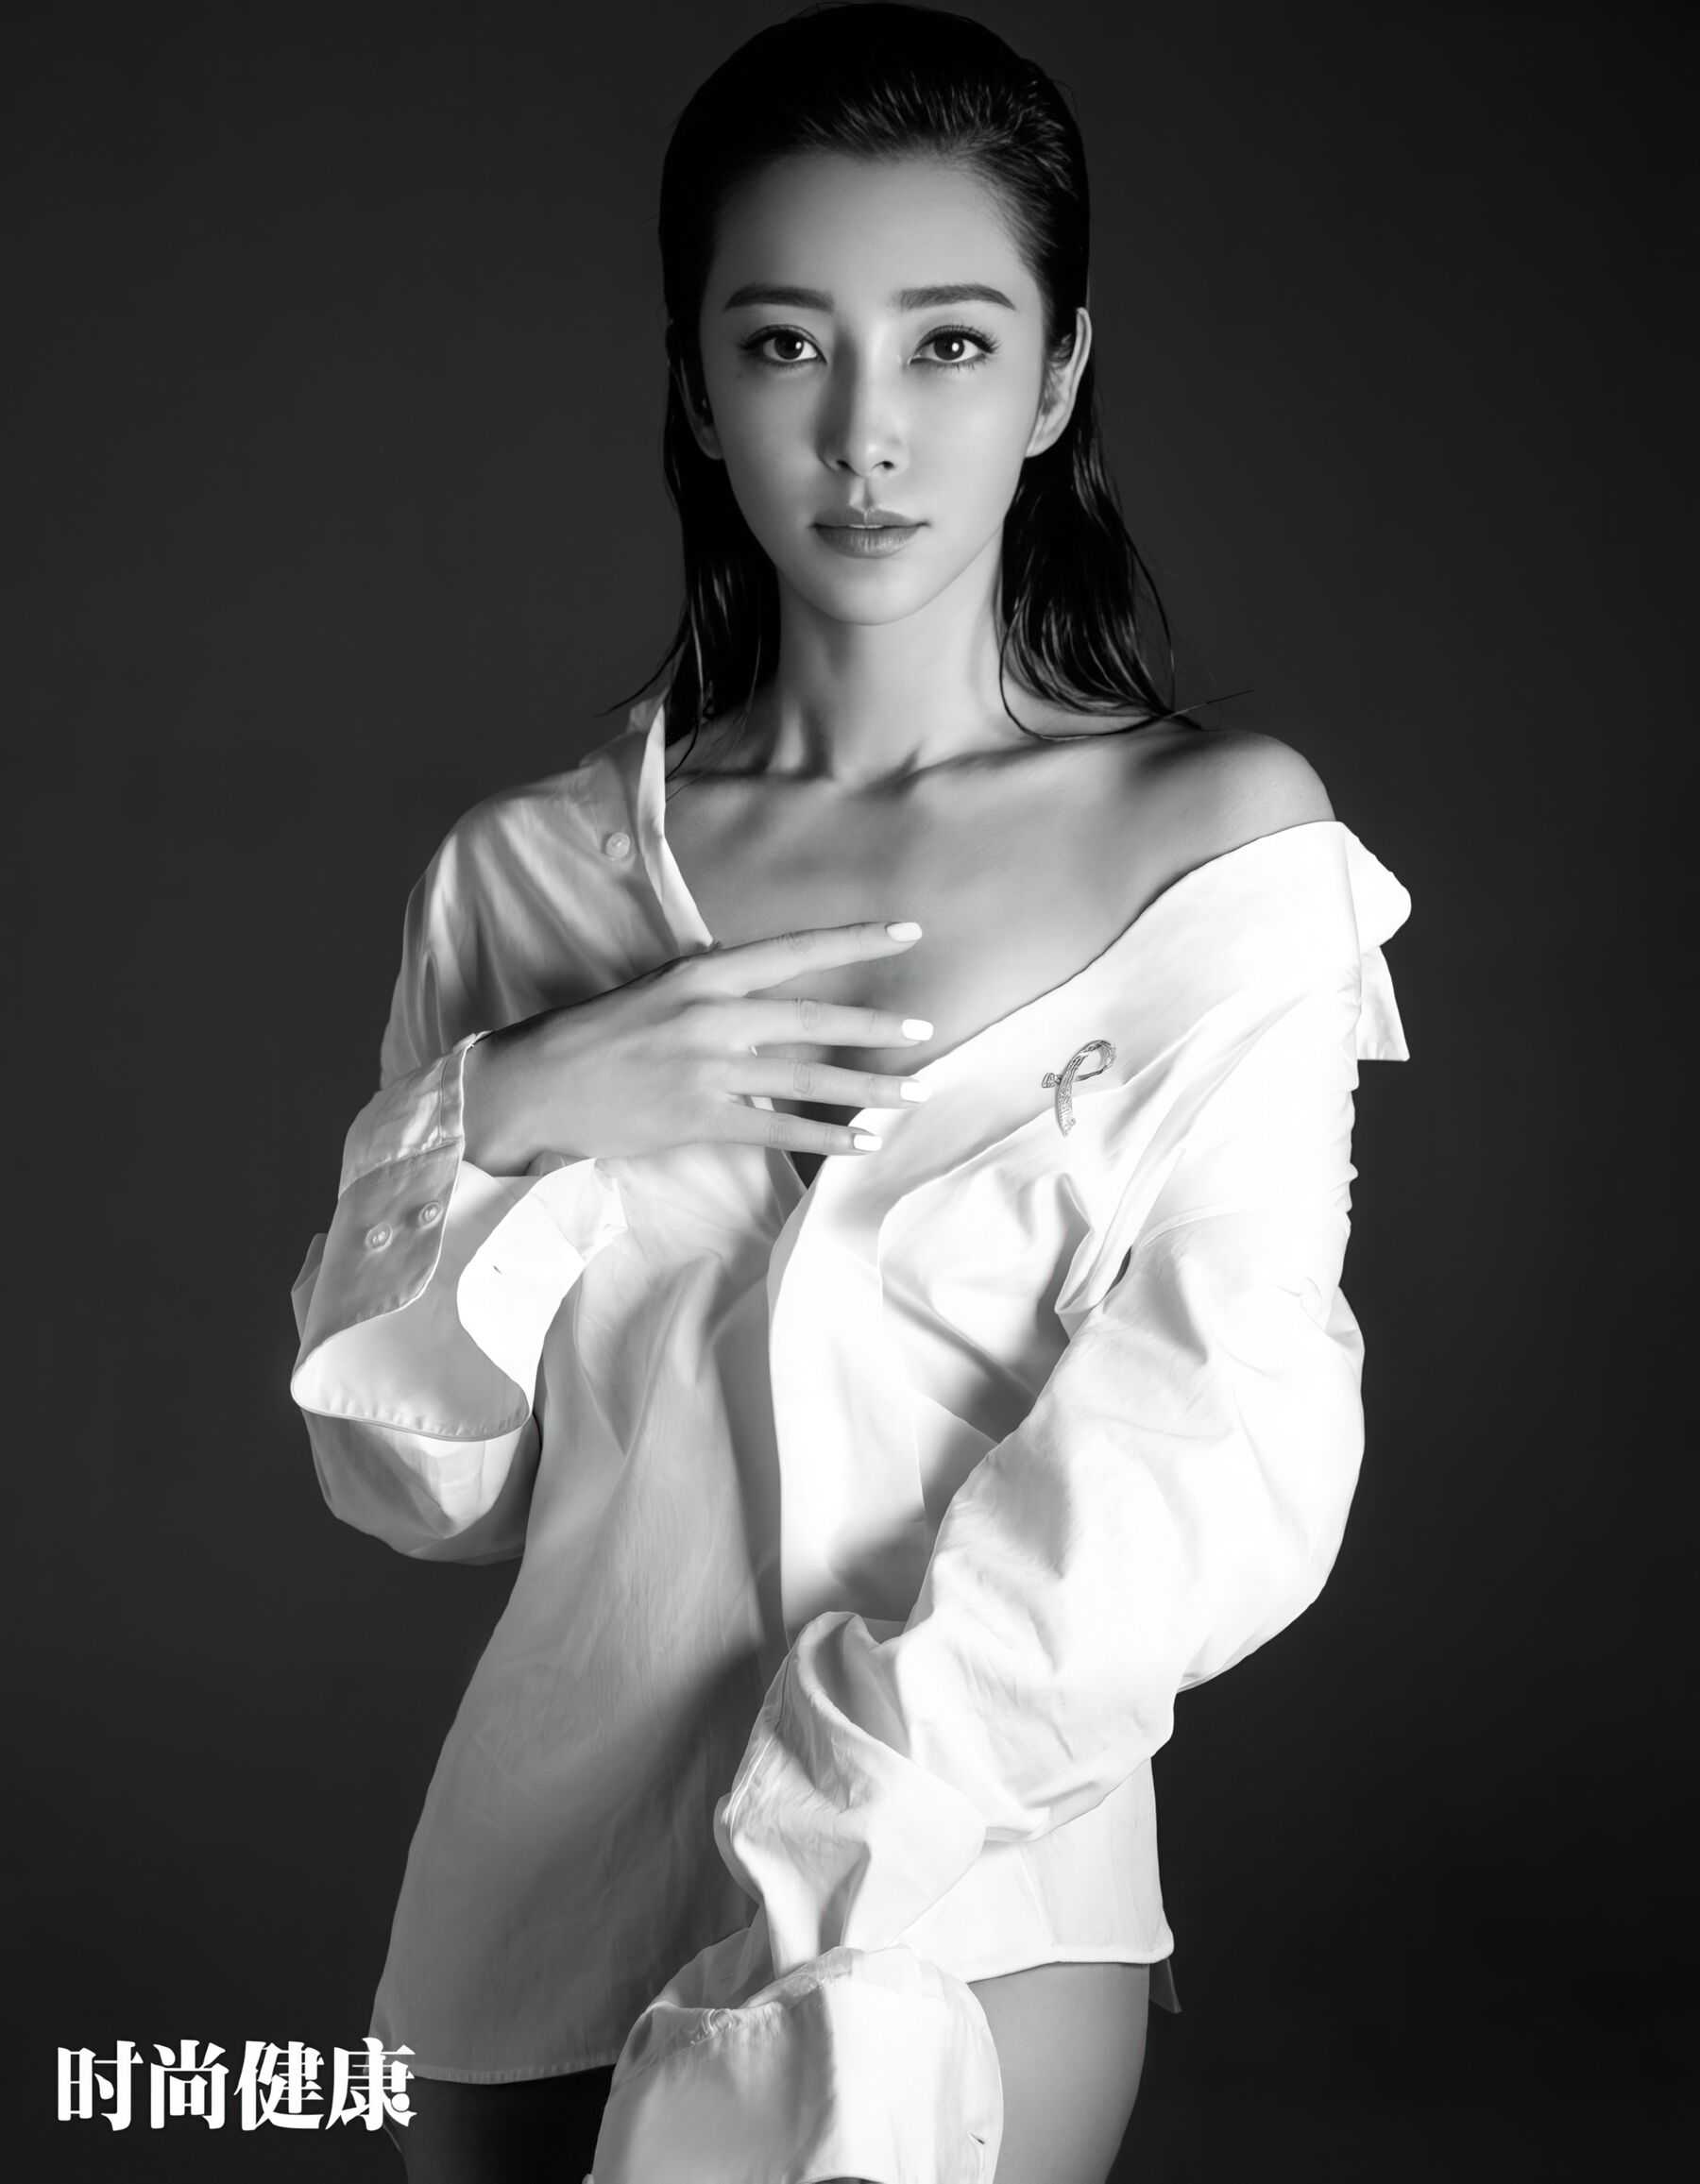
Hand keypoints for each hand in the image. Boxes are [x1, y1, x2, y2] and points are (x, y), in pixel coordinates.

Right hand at [463, 918, 930, 1170]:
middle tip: (925, 1030)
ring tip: (915, 1093)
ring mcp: (707, 1070)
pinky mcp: (698, 1118)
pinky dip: (826, 1138)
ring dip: (869, 1088)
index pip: (794, 951)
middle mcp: (711, 1016)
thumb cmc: (589, 1037)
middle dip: (877, 1026)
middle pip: (815, 1018)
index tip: (907, 933)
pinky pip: (779, 1129)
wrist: (532, 1086)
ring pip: (808, 1078)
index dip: (855, 941)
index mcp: (700, 975)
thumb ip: (708, 990)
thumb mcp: (653, 993)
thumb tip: (754, 989)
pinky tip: (863, 1144)